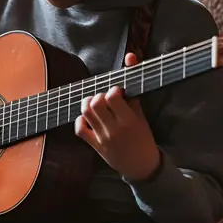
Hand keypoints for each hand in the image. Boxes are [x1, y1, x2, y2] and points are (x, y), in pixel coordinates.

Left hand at [75, 53, 160, 180]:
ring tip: (97, 104)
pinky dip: (80, 120)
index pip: (113, 97)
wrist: (142, 166)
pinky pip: (79, 129)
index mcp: (129, 120)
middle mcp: (114, 129)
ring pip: (85, 113)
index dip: (113, 90)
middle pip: (95, 103)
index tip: (118, 92)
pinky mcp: (94, 145)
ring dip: (88, 104)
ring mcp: (102, 138)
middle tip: (106, 98)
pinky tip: (89, 118)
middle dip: (99, 96)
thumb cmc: (143, 137)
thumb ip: (134, 88)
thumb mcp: (142, 115)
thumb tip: (130, 57)